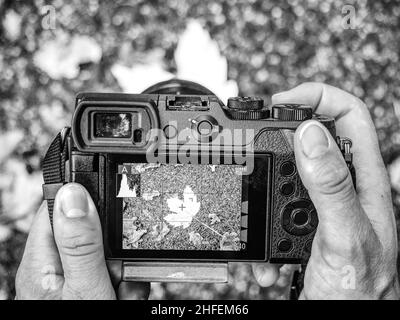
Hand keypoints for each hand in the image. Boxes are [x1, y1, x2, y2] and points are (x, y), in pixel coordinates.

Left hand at [15, 183, 149, 299]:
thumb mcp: (83, 289)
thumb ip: (80, 243)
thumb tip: (73, 193)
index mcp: (44, 260)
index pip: (60, 209)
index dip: (86, 202)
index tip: (109, 212)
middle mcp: (59, 268)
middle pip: (95, 234)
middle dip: (115, 251)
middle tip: (115, 272)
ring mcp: (79, 281)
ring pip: (113, 257)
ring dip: (125, 274)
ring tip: (120, 294)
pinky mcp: (96, 290)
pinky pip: (119, 277)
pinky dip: (128, 287)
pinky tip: (123, 299)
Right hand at [253, 82, 399, 298]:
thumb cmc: (359, 293)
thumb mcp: (344, 236)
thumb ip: (330, 186)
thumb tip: (309, 135)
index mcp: (362, 180)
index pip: (350, 114)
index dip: (317, 96)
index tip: (281, 103)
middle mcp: (342, 187)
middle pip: (312, 136)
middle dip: (279, 138)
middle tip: (256, 145)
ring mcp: (319, 206)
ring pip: (285, 173)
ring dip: (263, 190)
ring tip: (256, 210)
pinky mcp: (300, 225)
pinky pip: (273, 209)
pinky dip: (261, 225)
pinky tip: (264, 252)